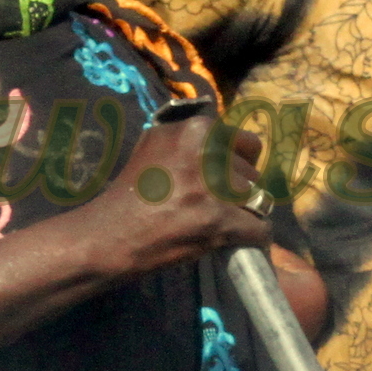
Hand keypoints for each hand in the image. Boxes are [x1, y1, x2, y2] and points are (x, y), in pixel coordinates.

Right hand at [84, 116, 271, 274]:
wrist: (111, 234)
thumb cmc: (131, 192)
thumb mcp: (155, 145)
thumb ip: (190, 140)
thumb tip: (226, 144)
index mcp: (195, 130)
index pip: (244, 143)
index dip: (237, 164)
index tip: (224, 179)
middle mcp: (208, 153)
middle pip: (252, 174)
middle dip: (238, 191)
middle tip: (214, 206)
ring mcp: (215, 188)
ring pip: (259, 200)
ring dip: (244, 214)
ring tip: (221, 224)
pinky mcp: (220, 221)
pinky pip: (259, 228)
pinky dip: (253, 238)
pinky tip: (238, 240)